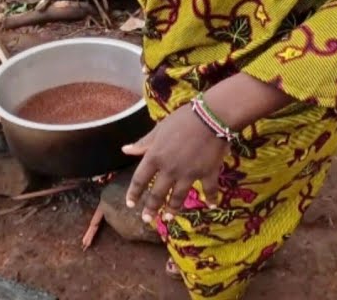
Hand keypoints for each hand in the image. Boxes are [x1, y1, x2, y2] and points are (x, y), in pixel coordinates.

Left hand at [122, 107, 228, 222]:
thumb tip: (125, 150)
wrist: (210, 116)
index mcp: (154, 157)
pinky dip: (212, 198)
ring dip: (173, 209)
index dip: (134, 193)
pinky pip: (210, 190)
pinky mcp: (208, 174)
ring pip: (178, 197)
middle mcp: (169, 169)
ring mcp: (189, 174)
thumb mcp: (158, 130)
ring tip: (168, 218)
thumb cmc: (182, 119)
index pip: (140, 179)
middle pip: (157, 193)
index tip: (130, 204)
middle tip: (146, 219)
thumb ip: (143, 143)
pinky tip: (211, 205)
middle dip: (151, 208)